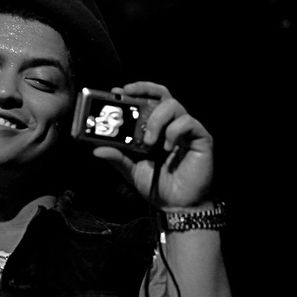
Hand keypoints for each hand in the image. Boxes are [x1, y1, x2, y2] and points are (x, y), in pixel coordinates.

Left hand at [92, 82, 213, 208]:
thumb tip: (96, 149)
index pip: (147, 100)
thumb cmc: (157, 186)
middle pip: (161, 94)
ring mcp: (187, 130)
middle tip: (128, 94)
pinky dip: (174, 131)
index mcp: (155, 128)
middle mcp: (171, 125)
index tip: (117, 92)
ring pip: (173, 105)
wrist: (177, 207)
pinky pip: (188, 122)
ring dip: (156, 119)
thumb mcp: (131, 170)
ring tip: (147, 141)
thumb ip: (116, 156)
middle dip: (144, 89)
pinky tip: (167, 147)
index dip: (134, 91)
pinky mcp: (201, 138)